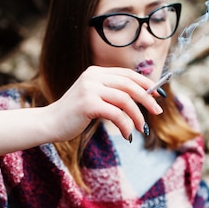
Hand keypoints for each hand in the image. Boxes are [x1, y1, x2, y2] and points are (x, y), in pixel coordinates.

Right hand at [47, 66, 162, 141]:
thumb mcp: (94, 99)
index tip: (159, 94)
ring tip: (142, 128)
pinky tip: (127, 134)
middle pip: (129, 85)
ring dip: (137, 116)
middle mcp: (93, 77)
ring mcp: (90, 89)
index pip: (127, 74)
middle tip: (157, 112)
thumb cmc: (74, 115)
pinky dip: (125, 125)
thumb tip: (142, 99)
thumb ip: (112, 95)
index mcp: (96, 72)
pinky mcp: (88, 104)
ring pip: (125, 100)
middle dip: (147, 99)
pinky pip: (116, 114)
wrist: (50, 123)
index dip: (146, 83)